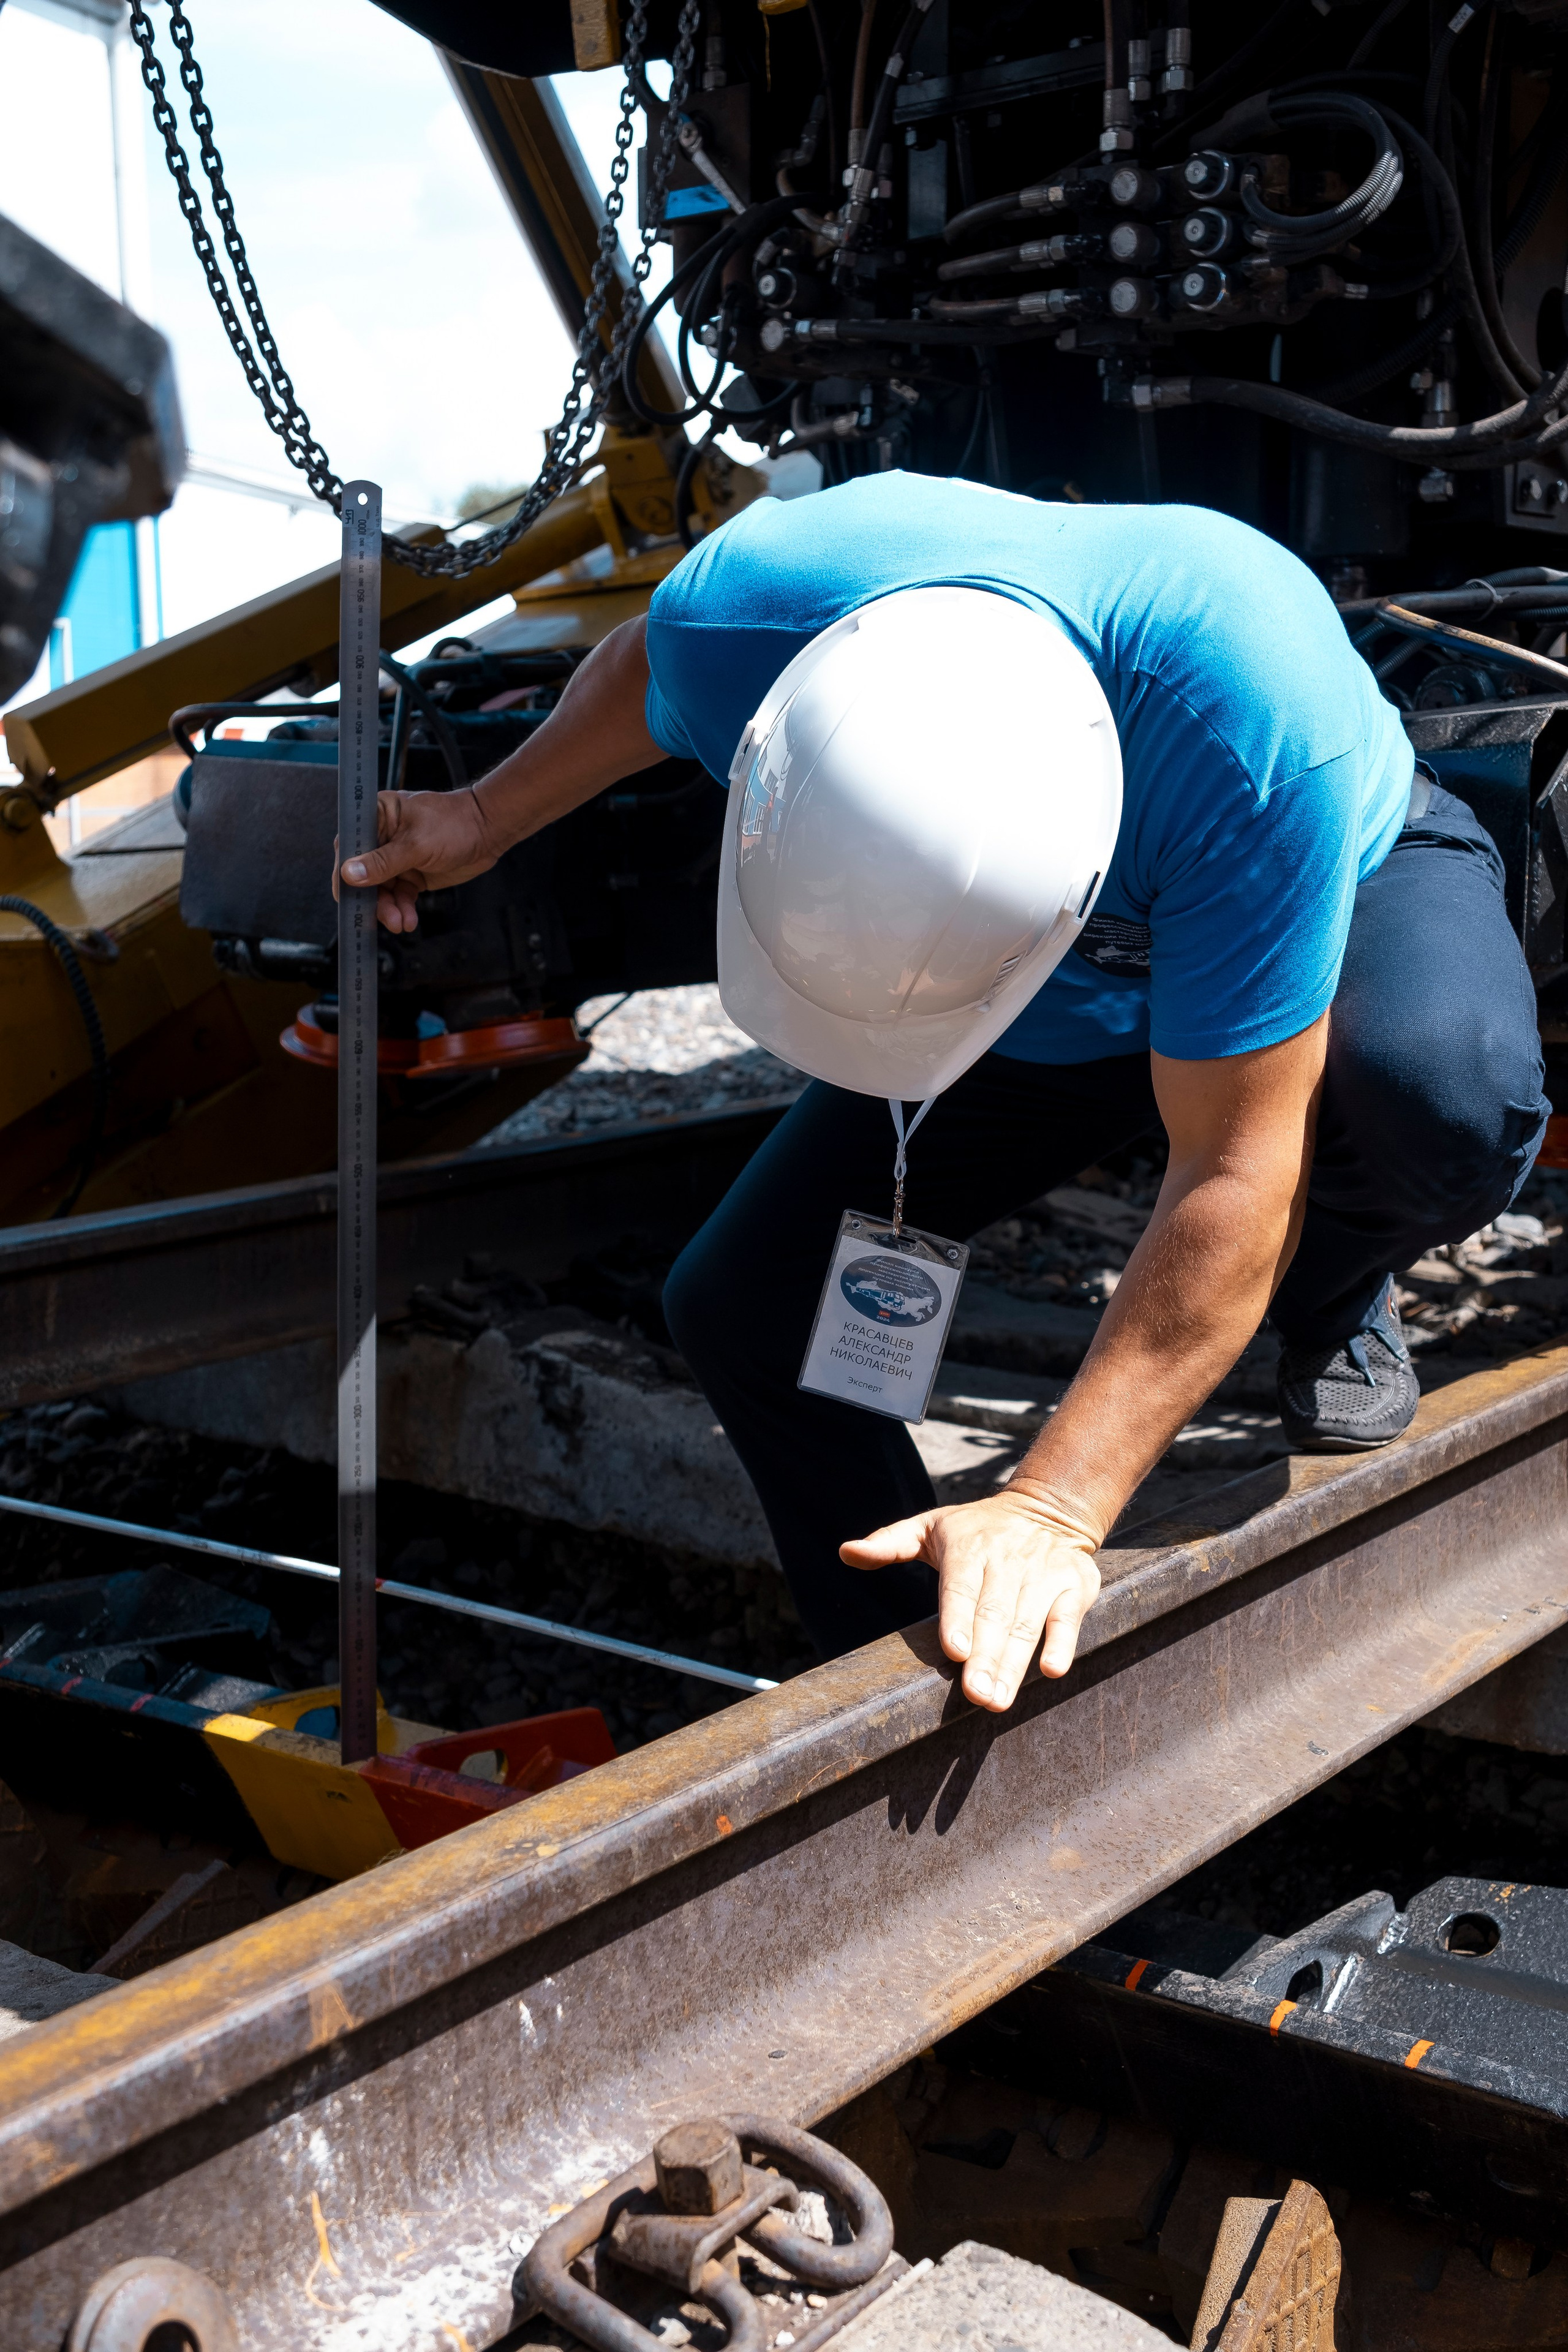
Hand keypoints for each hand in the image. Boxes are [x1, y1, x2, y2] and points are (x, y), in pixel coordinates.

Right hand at [334, 787, 500, 933]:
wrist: (488, 832)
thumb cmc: (455, 823)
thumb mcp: (416, 844)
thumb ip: (383, 862)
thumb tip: (349, 873)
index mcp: (377, 816)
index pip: (349, 846)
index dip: (344, 872)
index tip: (346, 896)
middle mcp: (383, 836)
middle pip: (363, 873)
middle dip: (371, 898)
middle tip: (382, 916)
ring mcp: (397, 857)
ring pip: (381, 889)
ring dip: (388, 908)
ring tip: (399, 922)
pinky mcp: (411, 874)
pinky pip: (399, 896)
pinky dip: (402, 909)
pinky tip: (408, 920)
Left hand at [840, 1482, 1101, 1709]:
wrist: (1047, 1508)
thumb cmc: (976, 1529)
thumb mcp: (930, 1527)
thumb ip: (890, 1543)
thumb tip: (846, 1551)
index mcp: (970, 1547)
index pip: (962, 1587)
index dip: (959, 1619)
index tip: (955, 1651)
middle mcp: (1008, 1559)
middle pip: (994, 1613)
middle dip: (986, 1657)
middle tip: (976, 1697)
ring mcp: (1044, 1572)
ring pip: (1027, 1622)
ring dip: (1014, 1663)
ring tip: (998, 1700)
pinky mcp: (1075, 1583)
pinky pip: (1068, 1617)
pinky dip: (1062, 1642)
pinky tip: (1050, 1670)